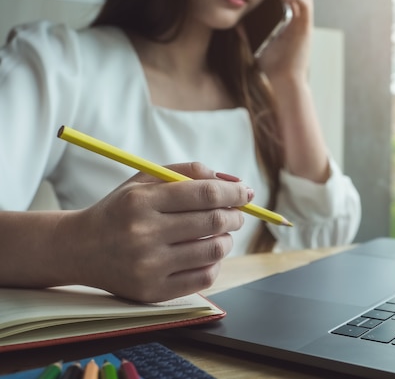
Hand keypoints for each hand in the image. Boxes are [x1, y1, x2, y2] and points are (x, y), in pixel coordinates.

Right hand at [57, 162, 251, 302]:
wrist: (80, 249)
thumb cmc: (122, 209)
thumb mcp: (145, 180)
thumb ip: (189, 172)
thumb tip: (235, 183)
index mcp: (141, 201)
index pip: (205, 194)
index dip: (234, 193)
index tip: (246, 193)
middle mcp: (143, 234)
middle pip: (213, 222)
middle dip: (236, 216)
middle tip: (237, 214)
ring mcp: (147, 266)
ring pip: (214, 250)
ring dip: (227, 239)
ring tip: (220, 233)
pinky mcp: (152, 291)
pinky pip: (205, 278)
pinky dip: (215, 263)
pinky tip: (207, 253)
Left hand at [255, 0, 312, 81]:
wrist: (284, 82)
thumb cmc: (272, 70)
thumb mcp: (258, 48)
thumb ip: (249, 36)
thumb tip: (237, 25)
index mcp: (290, 28)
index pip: (293, 2)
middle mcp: (300, 25)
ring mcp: (304, 27)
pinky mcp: (306, 29)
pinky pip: (306, 5)